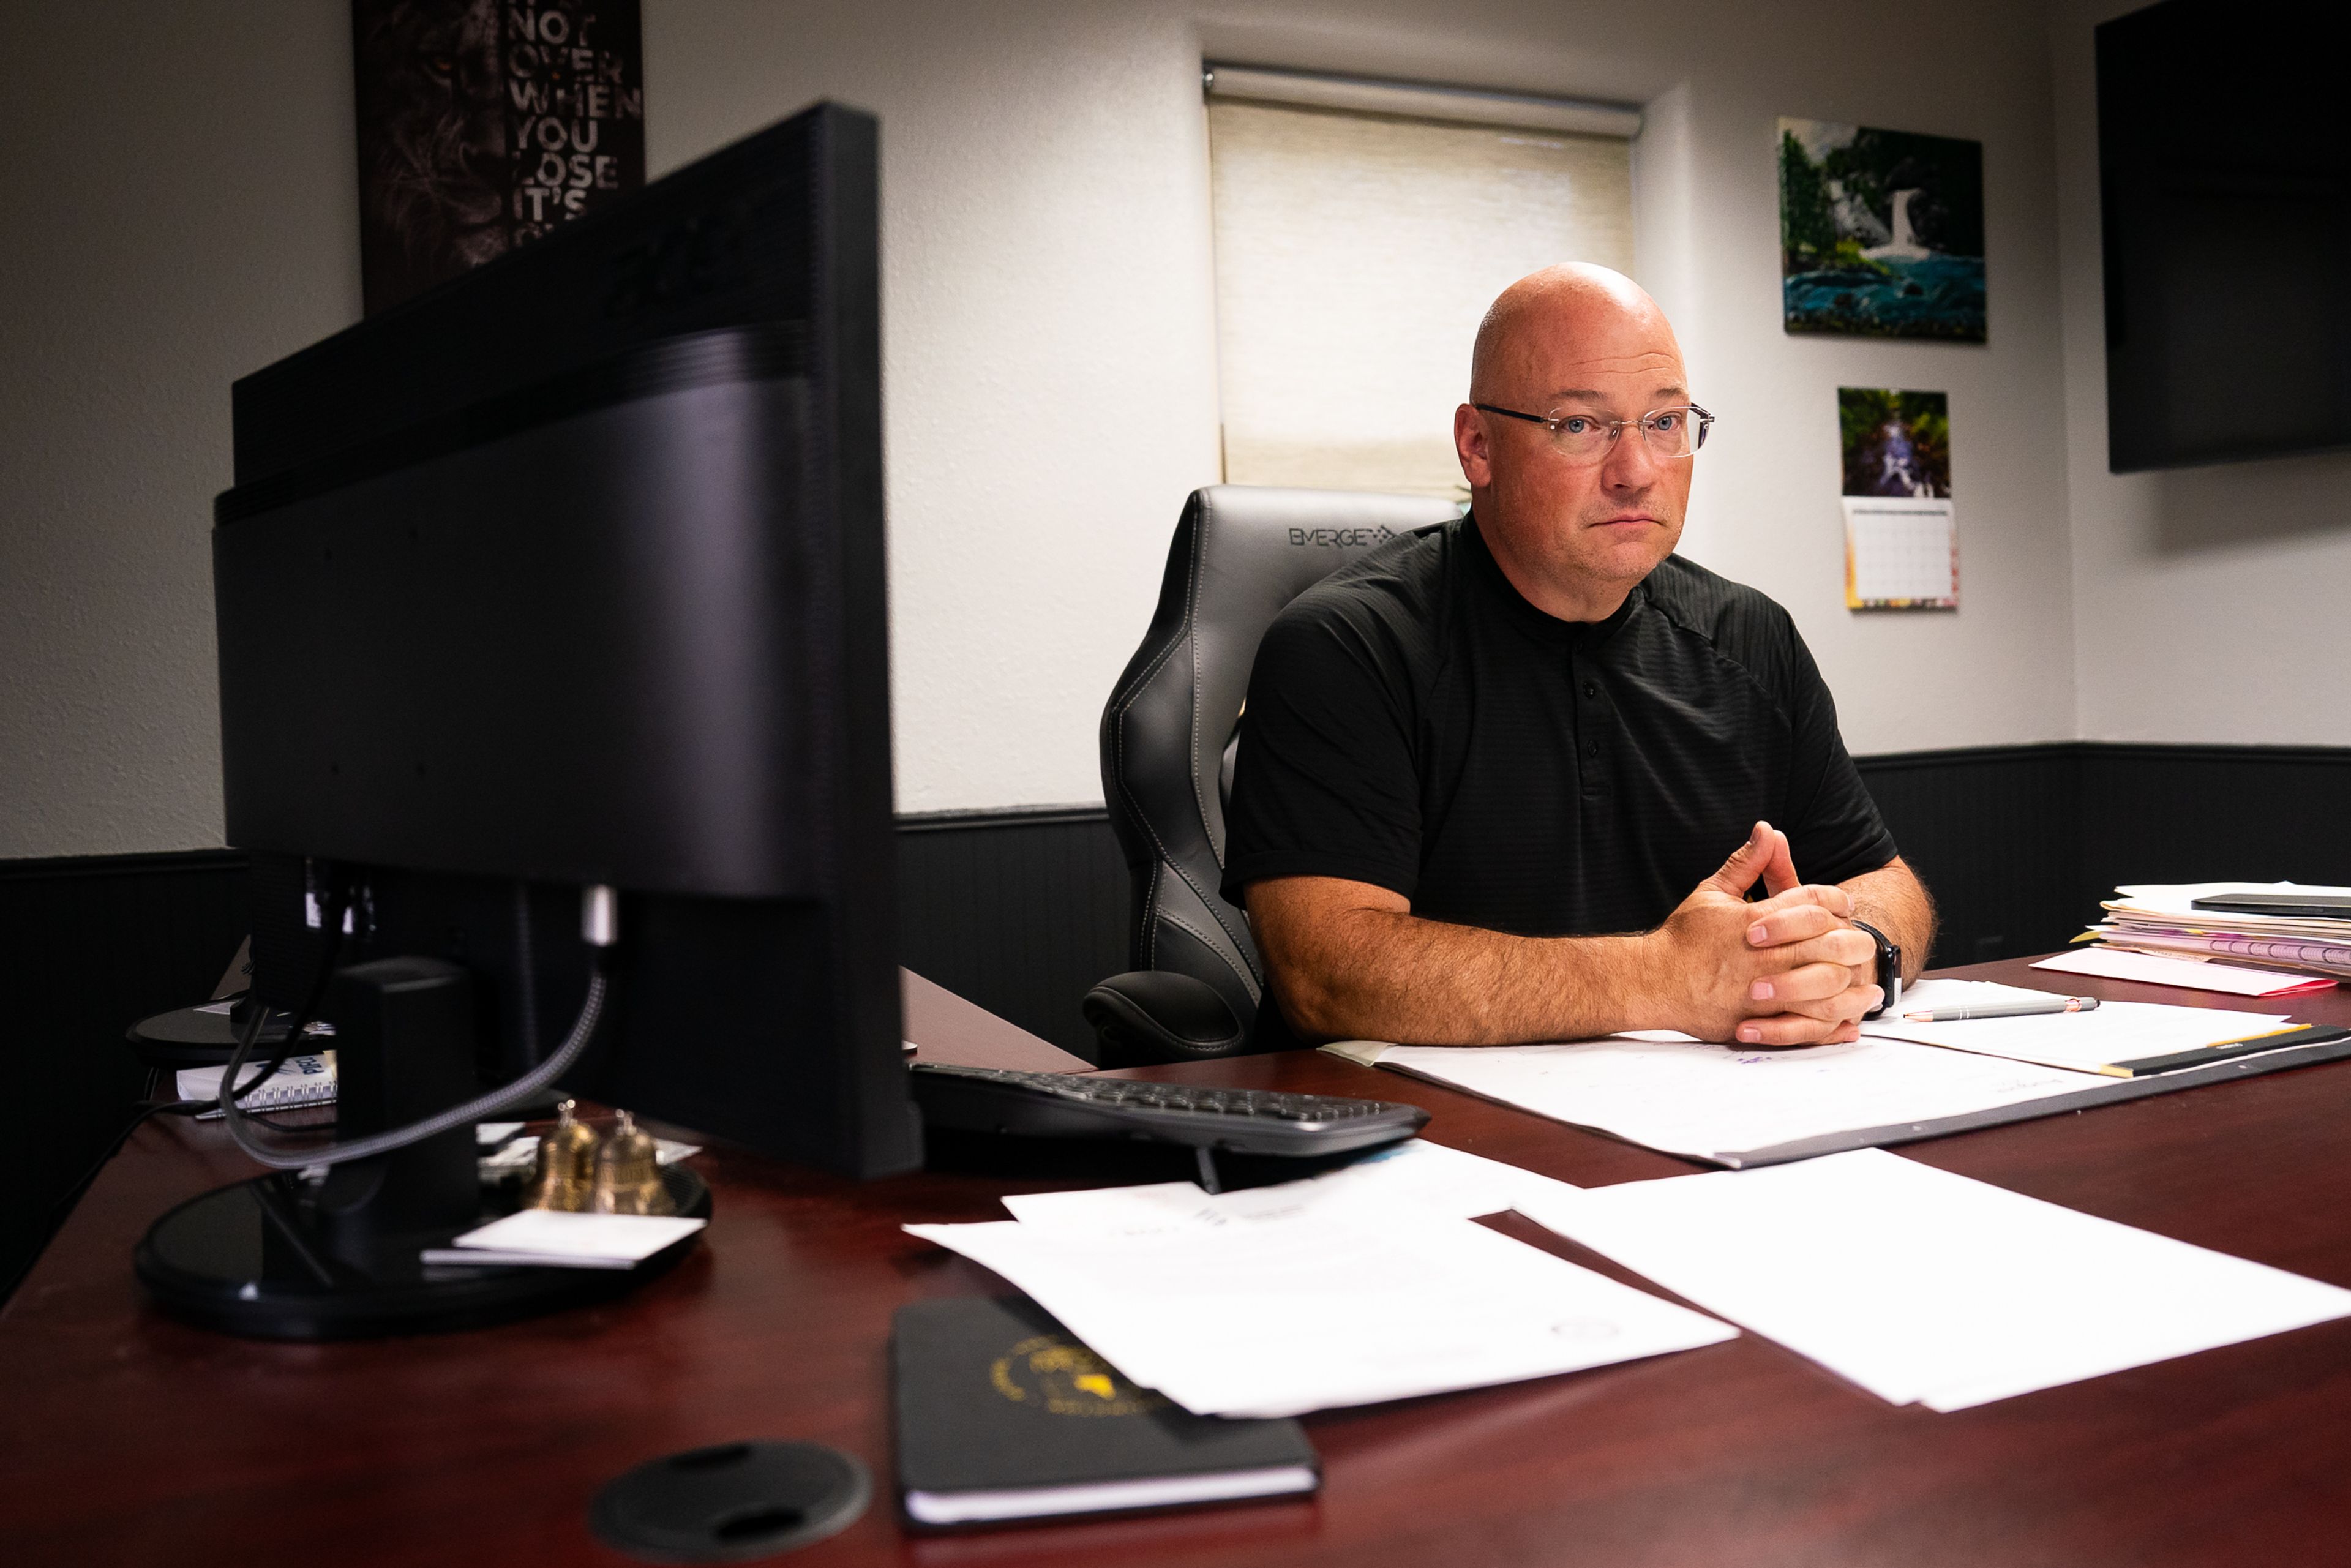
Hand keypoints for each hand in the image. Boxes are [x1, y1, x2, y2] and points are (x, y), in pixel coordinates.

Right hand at [1637, 822, 1878, 1045]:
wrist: (1654, 982)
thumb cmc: (1683, 939)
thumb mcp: (1712, 892)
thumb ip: (1746, 862)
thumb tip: (1768, 829)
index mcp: (1757, 920)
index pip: (1814, 903)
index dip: (1836, 901)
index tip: (1844, 906)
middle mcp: (1765, 956)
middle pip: (1831, 945)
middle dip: (1854, 944)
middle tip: (1865, 946)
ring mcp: (1764, 992)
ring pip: (1826, 989)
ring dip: (1853, 990)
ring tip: (1869, 990)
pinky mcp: (1759, 1022)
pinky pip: (1806, 1027)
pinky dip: (1832, 1028)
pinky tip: (1848, 1025)